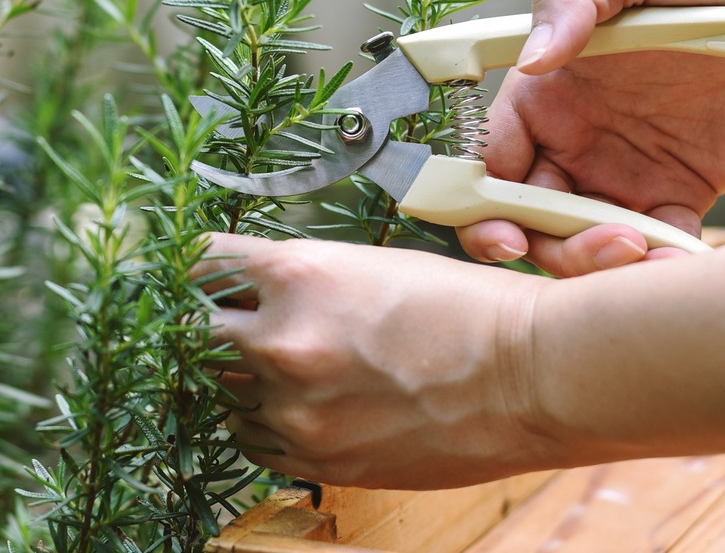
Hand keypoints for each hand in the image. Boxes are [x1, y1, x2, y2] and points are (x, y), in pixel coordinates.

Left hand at [197, 232, 557, 489]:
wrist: (532, 376)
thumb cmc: (465, 308)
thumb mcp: (371, 265)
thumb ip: (300, 281)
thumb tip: (251, 292)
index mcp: (297, 274)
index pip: (198, 264)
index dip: (192, 267)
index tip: (196, 273)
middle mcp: (283, 341)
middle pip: (195, 334)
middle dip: (211, 325)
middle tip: (233, 321)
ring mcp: (295, 409)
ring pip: (222, 392)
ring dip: (240, 378)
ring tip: (286, 364)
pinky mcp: (316, 459)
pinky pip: (251, 442)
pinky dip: (264, 423)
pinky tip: (300, 404)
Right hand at [456, 0, 724, 274]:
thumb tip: (532, 61)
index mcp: (545, 94)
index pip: (491, 160)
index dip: (484, 202)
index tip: (509, 230)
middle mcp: (571, 141)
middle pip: (528, 216)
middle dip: (548, 246)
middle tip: (600, 247)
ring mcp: (620, 175)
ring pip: (582, 242)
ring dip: (600, 262)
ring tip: (647, 252)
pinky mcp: (674, 200)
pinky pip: (653, 249)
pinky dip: (659, 268)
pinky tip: (682, 261)